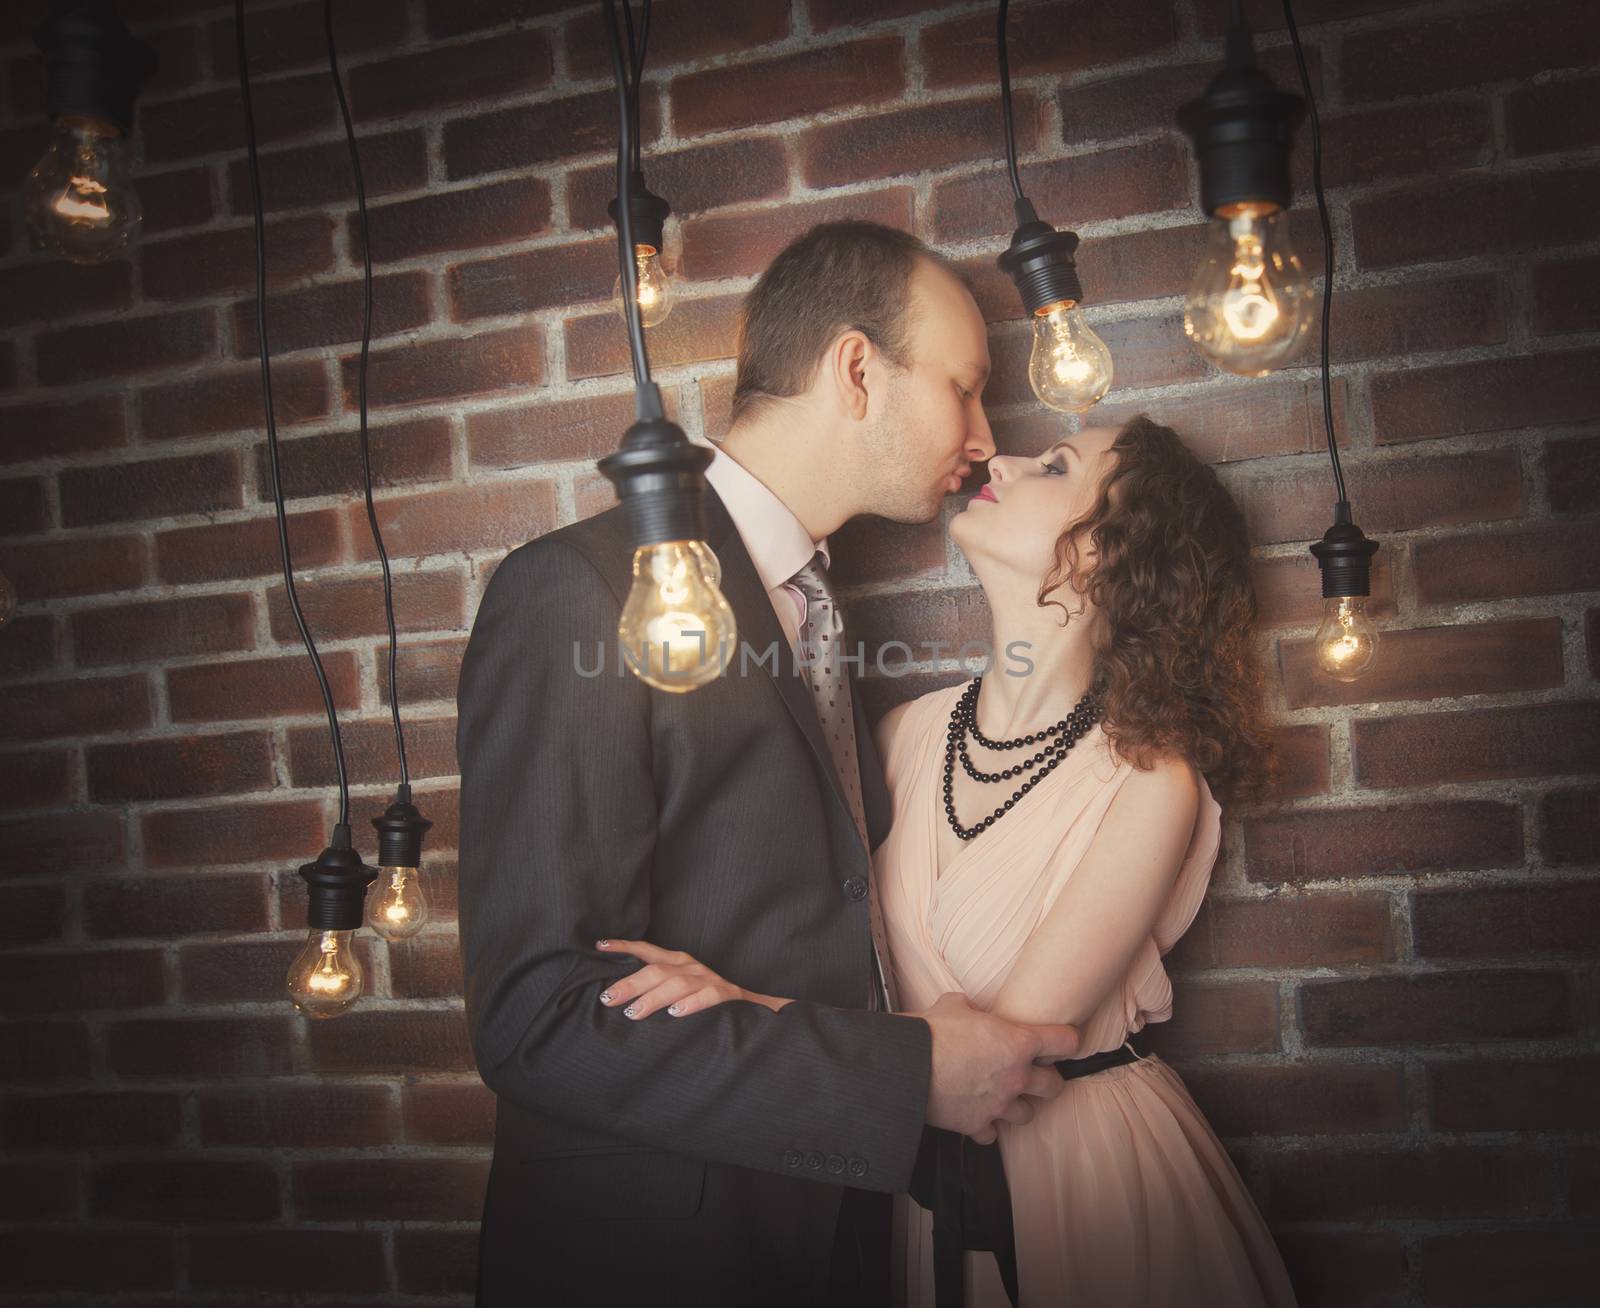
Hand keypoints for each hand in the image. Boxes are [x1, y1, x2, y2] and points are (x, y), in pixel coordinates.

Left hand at [595, 938, 760, 1018]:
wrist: (754, 1009)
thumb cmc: (708, 1002)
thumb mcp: (681, 990)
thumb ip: (657, 990)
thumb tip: (619, 1000)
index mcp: (678, 963)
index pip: (647, 951)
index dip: (624, 947)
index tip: (600, 946)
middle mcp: (691, 967)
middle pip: (656, 970)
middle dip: (630, 983)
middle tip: (608, 999)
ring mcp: (710, 979)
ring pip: (678, 983)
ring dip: (653, 997)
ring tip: (633, 1013)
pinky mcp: (728, 995)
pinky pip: (708, 996)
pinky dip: (691, 1004)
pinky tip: (675, 1013)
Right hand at [919, 992, 1078, 1144]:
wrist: (907, 1065)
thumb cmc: (931, 1032)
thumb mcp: (955, 1004)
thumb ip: (972, 1009)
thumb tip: (969, 1009)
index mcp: (1018, 1043)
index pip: (1065, 1042)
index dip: (1067, 1040)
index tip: (1064, 1041)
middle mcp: (1016, 1077)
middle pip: (1054, 1086)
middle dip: (1047, 1080)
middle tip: (1033, 1073)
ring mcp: (999, 1104)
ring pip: (1027, 1114)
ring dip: (1018, 1105)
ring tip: (1004, 1096)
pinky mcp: (977, 1124)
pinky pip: (992, 1134)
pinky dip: (987, 1126)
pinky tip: (977, 1114)